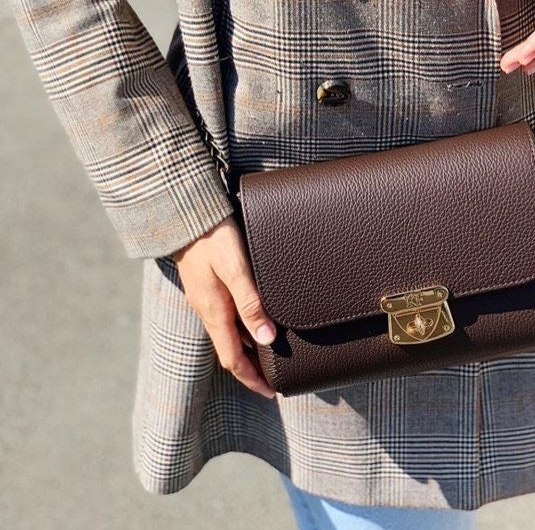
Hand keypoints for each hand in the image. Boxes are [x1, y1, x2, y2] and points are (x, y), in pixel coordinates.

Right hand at [172, 215, 276, 398]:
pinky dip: (243, 328)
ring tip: (271, 354)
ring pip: (229, 334)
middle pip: (231, 351)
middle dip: (252, 368)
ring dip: (249, 348)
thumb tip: (267, 338)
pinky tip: (255, 321)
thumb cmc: (213, 237)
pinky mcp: (208, 285)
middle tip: (276, 377)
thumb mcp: (235, 268)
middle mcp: (208, 310)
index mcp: (214, 312)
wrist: (187, 214)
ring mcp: (206, 298)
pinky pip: (226, 317)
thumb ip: (250, 302)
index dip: (252, 378)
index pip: (232, 360)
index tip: (273, 391)